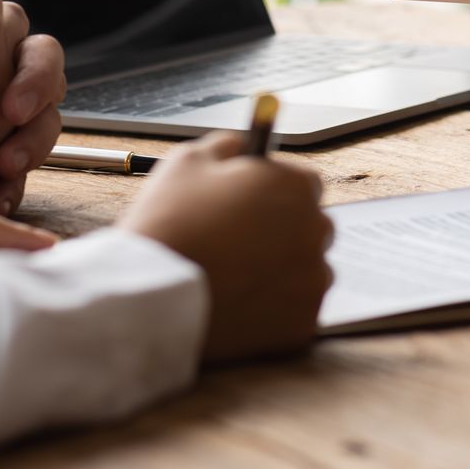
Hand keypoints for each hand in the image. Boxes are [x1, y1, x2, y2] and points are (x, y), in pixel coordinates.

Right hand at [119, 133, 332, 363]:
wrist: (154, 295)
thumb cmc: (170, 222)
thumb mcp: (188, 160)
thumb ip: (227, 146)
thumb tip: (244, 145)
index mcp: (294, 186)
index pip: (304, 183)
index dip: (274, 193)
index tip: (251, 205)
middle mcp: (315, 230)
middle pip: (311, 226)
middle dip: (284, 231)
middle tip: (239, 243)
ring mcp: (312, 280)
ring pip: (307, 270)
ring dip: (282, 271)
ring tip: (235, 277)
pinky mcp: (303, 323)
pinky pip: (297, 309)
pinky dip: (276, 309)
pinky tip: (240, 304)